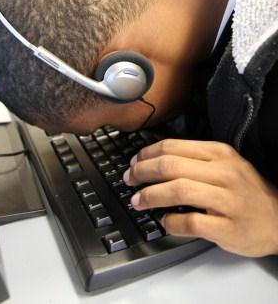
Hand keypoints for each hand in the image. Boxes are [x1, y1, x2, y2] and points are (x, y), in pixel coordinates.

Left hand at [123, 139, 277, 256]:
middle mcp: (223, 172)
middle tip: (129, 180)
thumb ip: (193, 161)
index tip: (134, 163)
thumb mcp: (224, 165)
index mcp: (218, 153)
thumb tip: (154, 163)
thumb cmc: (245, 191)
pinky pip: (191, 222)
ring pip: (178, 190)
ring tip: (137, 201)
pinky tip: (164, 221)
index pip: (172, 147)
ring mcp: (226, 199)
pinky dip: (171, 222)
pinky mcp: (228, 227)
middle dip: (142, 173)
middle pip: (170, 166)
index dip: (146, 155)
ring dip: (150, 196)